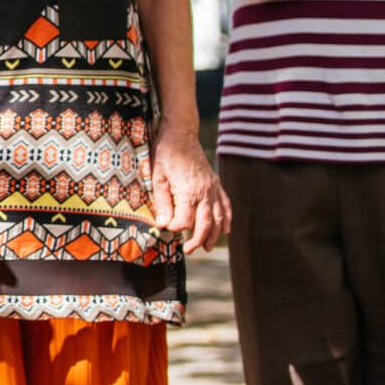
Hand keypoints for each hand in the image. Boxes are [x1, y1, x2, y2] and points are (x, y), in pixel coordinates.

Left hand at [148, 126, 228, 253]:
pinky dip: (227, 219)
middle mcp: (205, 192)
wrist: (181, 134)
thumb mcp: (157, 177)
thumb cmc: (165, 154)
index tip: (168, 230)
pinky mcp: (216, 184)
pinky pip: (226, 205)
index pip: (185, 221)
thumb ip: (162, 202)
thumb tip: (162, 225)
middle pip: (205, 223)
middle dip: (198, 240)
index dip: (177, 229)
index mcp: (188, 191)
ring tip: (206, 247)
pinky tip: (224, 230)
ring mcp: (213, 188)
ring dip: (214, 234)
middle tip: (189, 250)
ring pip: (219, 217)